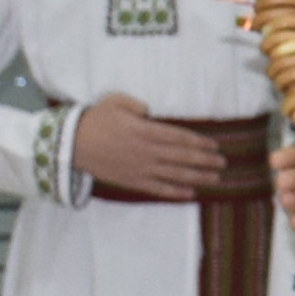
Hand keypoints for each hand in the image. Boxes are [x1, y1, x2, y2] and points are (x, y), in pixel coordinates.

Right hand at [70, 91, 220, 201]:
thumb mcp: (114, 102)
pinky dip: (175, 192)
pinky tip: (190, 193)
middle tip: (223, 163)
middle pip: (182, 157)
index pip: (179, 137)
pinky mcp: (132, 181)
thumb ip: (136, 104)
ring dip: (198, 177)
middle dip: (205, 160)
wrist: (70, 145)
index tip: (215, 145)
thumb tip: (151, 111)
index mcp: (144, 131)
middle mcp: (147, 151)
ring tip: (216, 179)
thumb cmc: (93, 120)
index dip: (199, 142)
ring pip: (175, 174)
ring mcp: (140, 168)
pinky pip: (158, 189)